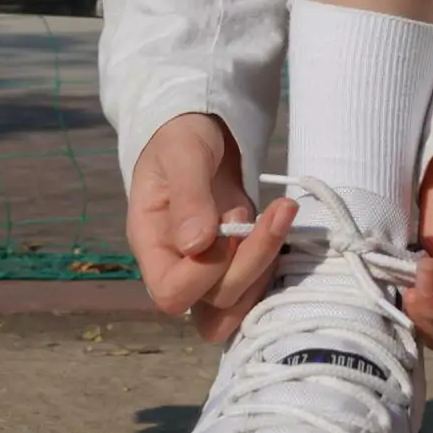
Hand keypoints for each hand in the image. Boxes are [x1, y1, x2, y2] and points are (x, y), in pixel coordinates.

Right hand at [125, 114, 296, 344]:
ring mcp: (210, 267)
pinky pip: (258, 286)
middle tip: (270, 214)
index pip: (171, 293)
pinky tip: (281, 221)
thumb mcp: (181, 153)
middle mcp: (178, 265)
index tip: (229, 222)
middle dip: (251, 264)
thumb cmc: (181, 136)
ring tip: (280, 213)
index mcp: (151, 244)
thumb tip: (196, 245)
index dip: (205, 273)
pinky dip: (276, 261)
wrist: (201, 128)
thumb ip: (187, 196)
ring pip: (240, 304)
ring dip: (268, 264)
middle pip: (214, 303)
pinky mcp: (237, 260)